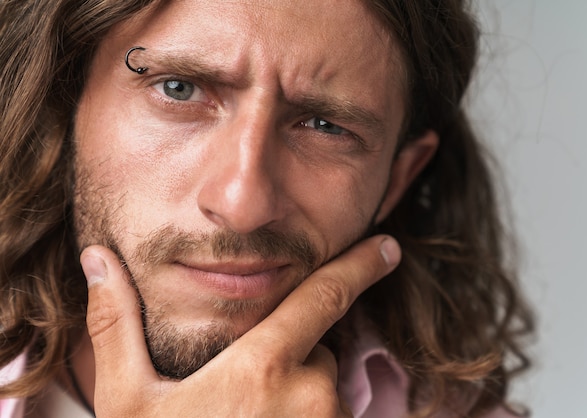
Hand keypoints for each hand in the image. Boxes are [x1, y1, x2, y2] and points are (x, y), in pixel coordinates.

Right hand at [81, 235, 400, 416]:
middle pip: (314, 352)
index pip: (326, 297)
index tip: (388, 247)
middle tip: (240, 398)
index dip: (360, 265)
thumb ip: (117, 327)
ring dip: (296, 398)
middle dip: (287, 358)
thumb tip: (98, 260)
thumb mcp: (129, 402)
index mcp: (264, 368)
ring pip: (322, 391)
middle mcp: (312, 396)